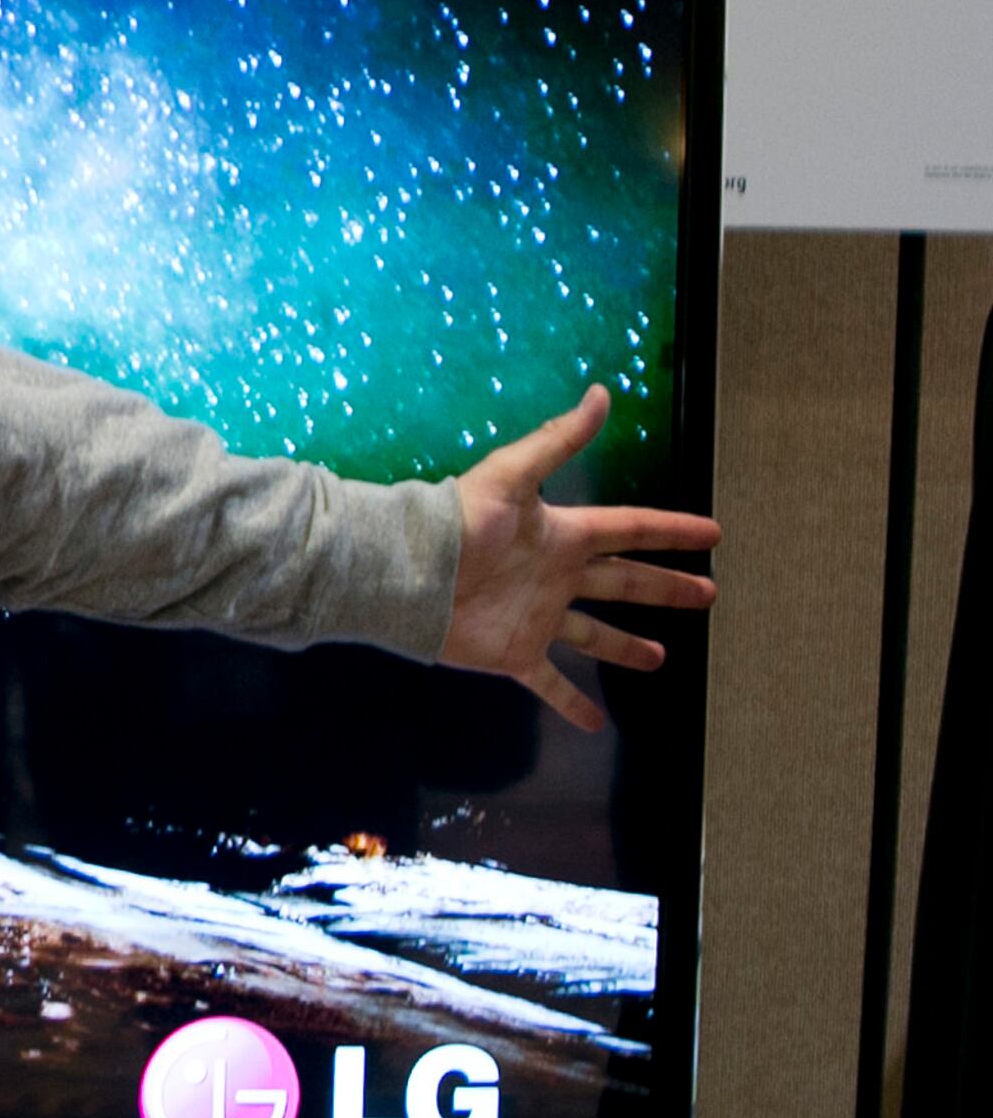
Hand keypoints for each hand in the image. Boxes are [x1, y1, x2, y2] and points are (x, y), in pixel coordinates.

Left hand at [438, 385, 718, 730]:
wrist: (406, 571)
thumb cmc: (456, 521)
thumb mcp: (511, 474)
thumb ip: (558, 441)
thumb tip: (600, 393)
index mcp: (563, 535)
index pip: (630, 530)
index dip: (671, 531)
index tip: (712, 533)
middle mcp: (557, 577)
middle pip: (623, 582)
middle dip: (664, 588)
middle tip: (706, 594)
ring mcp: (538, 617)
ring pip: (593, 636)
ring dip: (625, 647)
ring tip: (659, 658)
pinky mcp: (513, 652)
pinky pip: (549, 682)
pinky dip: (572, 703)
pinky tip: (595, 724)